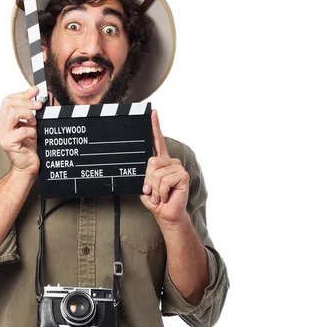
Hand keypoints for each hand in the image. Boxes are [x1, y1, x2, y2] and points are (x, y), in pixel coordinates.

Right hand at [0, 86, 42, 176]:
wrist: (28, 166)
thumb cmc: (29, 147)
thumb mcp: (30, 126)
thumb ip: (29, 112)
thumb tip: (36, 95)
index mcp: (5, 121)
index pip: (8, 100)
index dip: (22, 94)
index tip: (35, 91)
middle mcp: (1, 126)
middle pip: (9, 103)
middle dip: (26, 102)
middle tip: (38, 106)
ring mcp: (3, 135)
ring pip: (13, 113)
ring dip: (28, 115)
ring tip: (34, 123)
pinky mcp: (8, 144)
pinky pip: (22, 130)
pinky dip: (32, 131)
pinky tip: (34, 136)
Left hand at [140, 109, 189, 226]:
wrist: (166, 214)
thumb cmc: (156, 200)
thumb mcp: (145, 186)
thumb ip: (145, 175)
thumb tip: (148, 169)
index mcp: (160, 161)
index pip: (157, 141)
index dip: (155, 126)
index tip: (153, 112)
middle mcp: (170, 162)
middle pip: (151, 162)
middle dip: (148, 180)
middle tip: (153, 191)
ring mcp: (177, 167)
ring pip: (156, 173)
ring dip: (155, 189)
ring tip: (160, 195)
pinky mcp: (182, 175)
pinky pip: (164, 180)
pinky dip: (162, 192)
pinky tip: (167, 196)